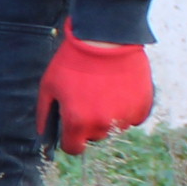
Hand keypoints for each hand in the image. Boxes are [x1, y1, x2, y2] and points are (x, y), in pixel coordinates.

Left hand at [36, 30, 154, 155]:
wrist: (105, 37)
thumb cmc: (73, 61)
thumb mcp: (49, 85)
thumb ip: (44, 113)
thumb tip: (44, 132)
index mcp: (77, 122)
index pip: (74, 148)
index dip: (70, 139)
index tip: (71, 129)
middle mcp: (101, 124)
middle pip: (94, 136)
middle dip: (89, 123)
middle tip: (88, 98)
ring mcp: (124, 117)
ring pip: (114, 127)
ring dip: (109, 115)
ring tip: (105, 89)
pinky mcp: (142, 106)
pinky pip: (134, 117)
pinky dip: (128, 108)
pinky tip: (121, 89)